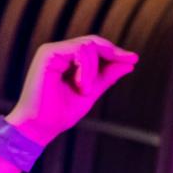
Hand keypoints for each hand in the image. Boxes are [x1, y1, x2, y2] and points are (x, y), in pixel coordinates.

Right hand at [5, 36, 137, 146]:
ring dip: (93, 70)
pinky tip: (81, 85)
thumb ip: (107, 77)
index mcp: (66, 60)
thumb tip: (130, 62)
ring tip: (85, 90)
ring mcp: (52, 51)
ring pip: (88, 46)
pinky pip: (79, 50)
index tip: (133, 59)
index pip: (95, 48)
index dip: (114, 52)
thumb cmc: (59, 115)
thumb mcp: (90, 93)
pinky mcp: (48, 53)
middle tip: (107, 80)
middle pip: (94, 43)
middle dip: (108, 58)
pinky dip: (86, 68)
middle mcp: (58, 52)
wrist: (39, 128)